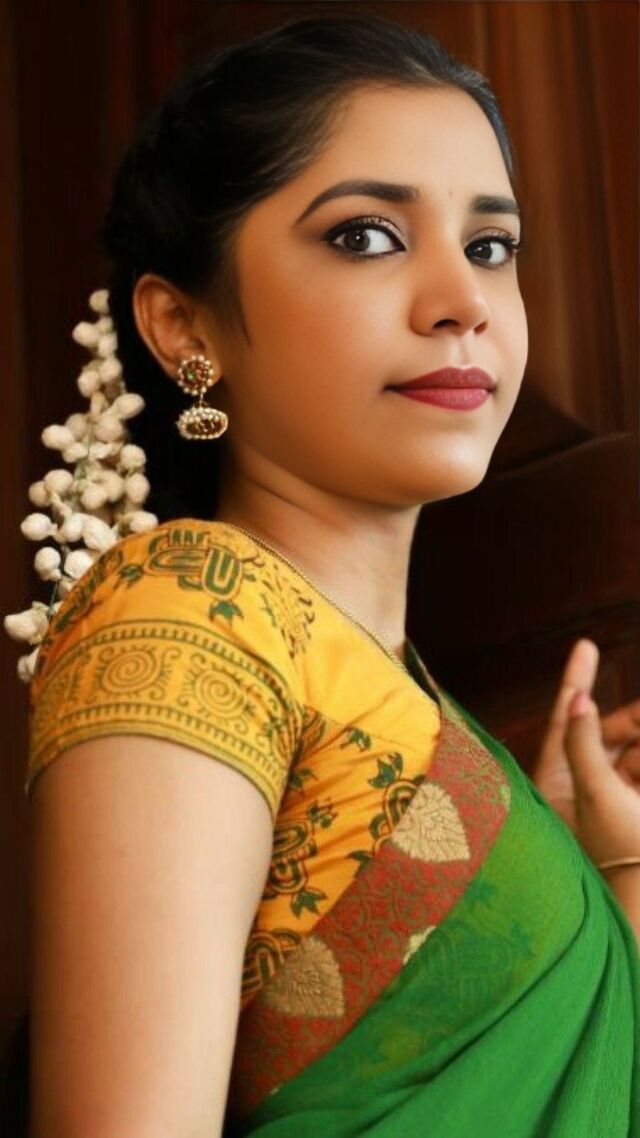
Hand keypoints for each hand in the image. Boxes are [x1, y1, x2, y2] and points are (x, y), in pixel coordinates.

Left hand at [532, 638, 639, 865]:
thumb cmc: (616, 856)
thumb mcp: (596, 793)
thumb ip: (585, 745)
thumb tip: (579, 700)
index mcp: (558, 783)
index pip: (567, 719)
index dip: (575, 679)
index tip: (585, 645)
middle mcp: (583, 790)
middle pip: (608, 734)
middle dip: (633, 721)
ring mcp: (613, 802)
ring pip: (632, 752)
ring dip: (638, 740)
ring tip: (636, 773)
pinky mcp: (634, 813)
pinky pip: (638, 771)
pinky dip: (639, 761)